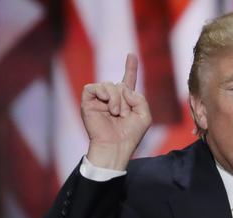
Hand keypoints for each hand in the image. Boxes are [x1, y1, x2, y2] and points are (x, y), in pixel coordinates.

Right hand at [81, 53, 151, 170]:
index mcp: (125, 102)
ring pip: (109, 84)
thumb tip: (123, 87)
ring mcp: (99, 100)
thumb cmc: (130, 135)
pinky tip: (109, 107)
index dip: (130, 68)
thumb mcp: (144, 116)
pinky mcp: (88, 102)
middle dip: (126, 99)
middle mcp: (111, 99)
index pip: (128, 81)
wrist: (116, 146)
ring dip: (116, 98)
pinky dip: (104, 94)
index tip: (131, 55)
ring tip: (117, 113)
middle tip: (124, 115)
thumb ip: (140, 98)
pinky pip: (94, 87)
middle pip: (120, 84)